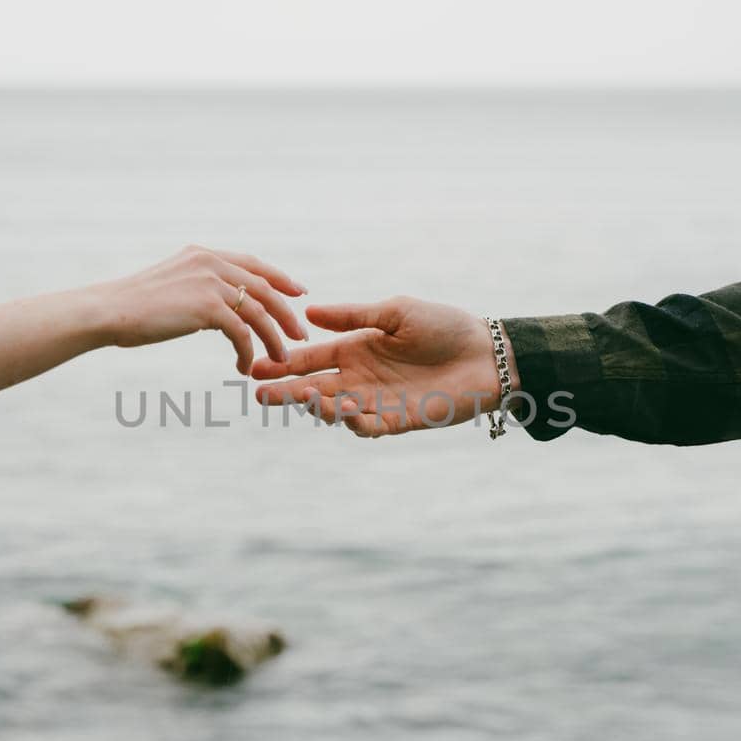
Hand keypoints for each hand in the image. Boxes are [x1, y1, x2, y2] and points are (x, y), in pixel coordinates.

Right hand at [88, 246, 307, 374]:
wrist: (110, 311)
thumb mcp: (172, 286)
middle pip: (264, 287)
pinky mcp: (207, 307)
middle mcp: (210, 262)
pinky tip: (243, 366)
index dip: (280, 277)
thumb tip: (216, 309)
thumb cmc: (134, 307)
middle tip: (299, 335)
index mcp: (203, 254)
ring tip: (281, 359)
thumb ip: (198, 288)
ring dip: (274, 338)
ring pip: (259, 312)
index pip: (253, 263)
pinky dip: (247, 352)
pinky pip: (241, 332)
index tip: (298, 292)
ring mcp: (210, 283)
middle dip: (286, 313)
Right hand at [251, 296, 512, 436]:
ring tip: (304, 398)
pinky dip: (352, 423)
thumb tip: (310, 313)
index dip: (283, 363)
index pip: (310, 358)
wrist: (485, 354)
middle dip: (286, 392)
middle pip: (313, 387)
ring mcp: (376, 401)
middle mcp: (360, 378)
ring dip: (316, 407)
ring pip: (334, 410)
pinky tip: (342, 412)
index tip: (255, 366)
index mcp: (355, 349)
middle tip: (260, 394)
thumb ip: (354, 317)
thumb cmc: (444, 326)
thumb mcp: (395, 312)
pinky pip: (367, 427)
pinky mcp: (397, 421)